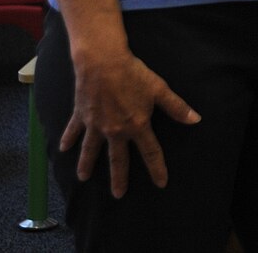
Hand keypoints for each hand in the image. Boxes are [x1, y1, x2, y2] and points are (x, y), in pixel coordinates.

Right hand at [62, 48, 200, 196]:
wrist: (103, 63)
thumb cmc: (134, 74)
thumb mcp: (159, 90)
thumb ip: (176, 107)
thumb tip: (195, 120)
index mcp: (136, 126)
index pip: (150, 152)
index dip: (157, 169)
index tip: (161, 184)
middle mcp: (114, 131)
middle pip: (117, 159)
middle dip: (119, 178)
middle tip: (118, 195)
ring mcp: (95, 125)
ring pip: (90, 150)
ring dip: (86, 165)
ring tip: (82, 178)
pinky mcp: (81, 116)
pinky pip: (73, 131)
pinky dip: (67, 139)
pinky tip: (63, 149)